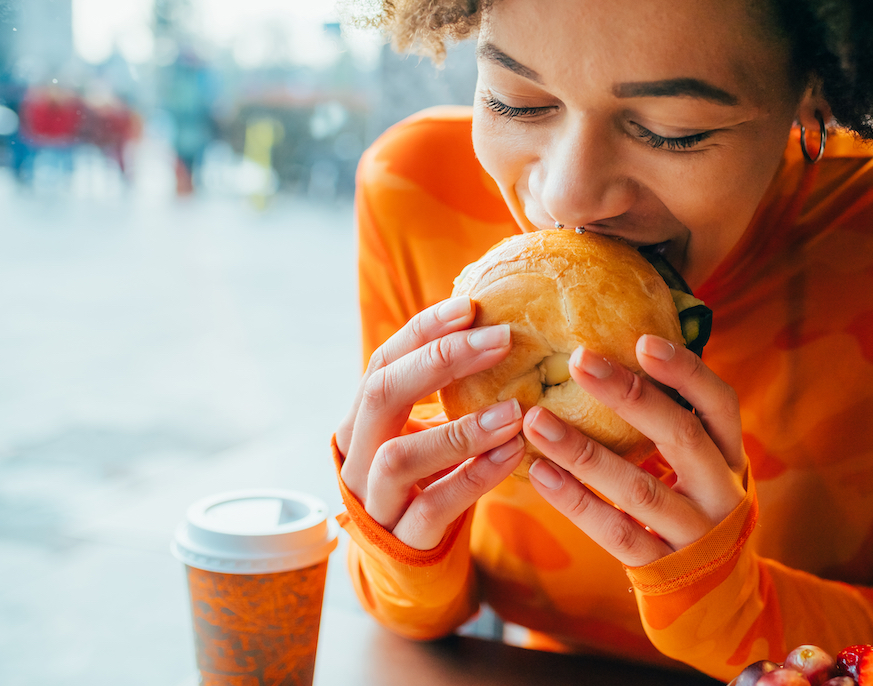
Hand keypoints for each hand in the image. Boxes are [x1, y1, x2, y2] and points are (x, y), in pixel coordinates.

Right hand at [337, 295, 524, 548]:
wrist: (409, 565)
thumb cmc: (429, 481)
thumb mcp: (426, 431)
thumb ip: (447, 391)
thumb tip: (502, 325)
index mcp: (362, 419)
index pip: (383, 361)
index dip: (423, 331)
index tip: (470, 306)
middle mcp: (357, 454)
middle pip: (381, 393)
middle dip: (441, 360)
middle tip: (502, 339)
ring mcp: (376, 499)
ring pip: (400, 456)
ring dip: (461, 429)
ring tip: (515, 411)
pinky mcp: (403, 539)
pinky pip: (434, 506)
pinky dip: (475, 477)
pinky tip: (512, 454)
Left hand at [522, 334, 746, 566]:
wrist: (717, 596)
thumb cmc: (695, 505)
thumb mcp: (703, 464)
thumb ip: (673, 419)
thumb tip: (620, 349)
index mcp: (732, 455)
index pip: (719, 404)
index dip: (686, 371)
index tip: (642, 341)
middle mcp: (721, 492)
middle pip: (680, 437)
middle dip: (629, 396)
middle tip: (578, 360)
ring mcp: (694, 534)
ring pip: (638, 489)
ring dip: (584, 451)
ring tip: (537, 420)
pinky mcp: (662, 569)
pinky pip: (615, 533)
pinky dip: (576, 502)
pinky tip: (541, 473)